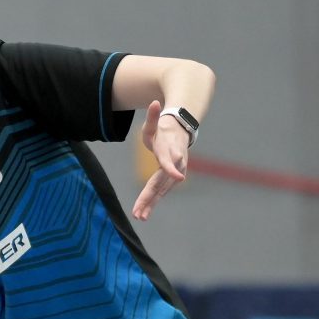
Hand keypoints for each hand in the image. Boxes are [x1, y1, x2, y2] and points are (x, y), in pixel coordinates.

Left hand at [132, 101, 189, 220]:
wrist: (179, 133)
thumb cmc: (163, 128)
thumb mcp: (155, 123)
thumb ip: (153, 116)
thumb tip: (154, 103)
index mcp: (169, 150)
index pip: (169, 160)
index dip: (172, 168)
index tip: (178, 177)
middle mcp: (175, 163)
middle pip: (161, 181)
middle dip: (150, 197)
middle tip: (140, 212)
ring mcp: (175, 172)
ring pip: (161, 189)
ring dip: (150, 203)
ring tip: (139, 216)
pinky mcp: (171, 178)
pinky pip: (160, 191)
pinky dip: (152, 202)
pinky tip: (143, 212)